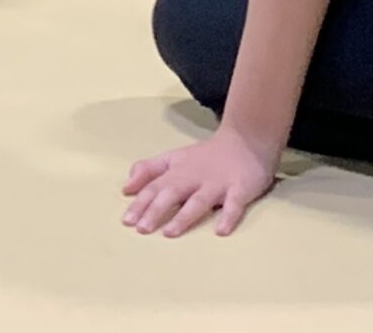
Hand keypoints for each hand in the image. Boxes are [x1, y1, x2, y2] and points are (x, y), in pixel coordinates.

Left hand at [122, 130, 278, 237]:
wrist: (246, 139)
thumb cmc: (206, 156)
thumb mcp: (174, 158)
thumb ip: (149, 170)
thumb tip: (126, 187)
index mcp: (177, 170)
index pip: (155, 186)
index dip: (140, 203)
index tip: (126, 221)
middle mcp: (194, 177)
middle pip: (172, 193)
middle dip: (156, 210)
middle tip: (142, 229)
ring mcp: (218, 183)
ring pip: (199, 201)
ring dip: (184, 216)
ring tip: (170, 233)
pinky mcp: (240, 188)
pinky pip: (234, 204)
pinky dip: (228, 217)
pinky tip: (221, 231)